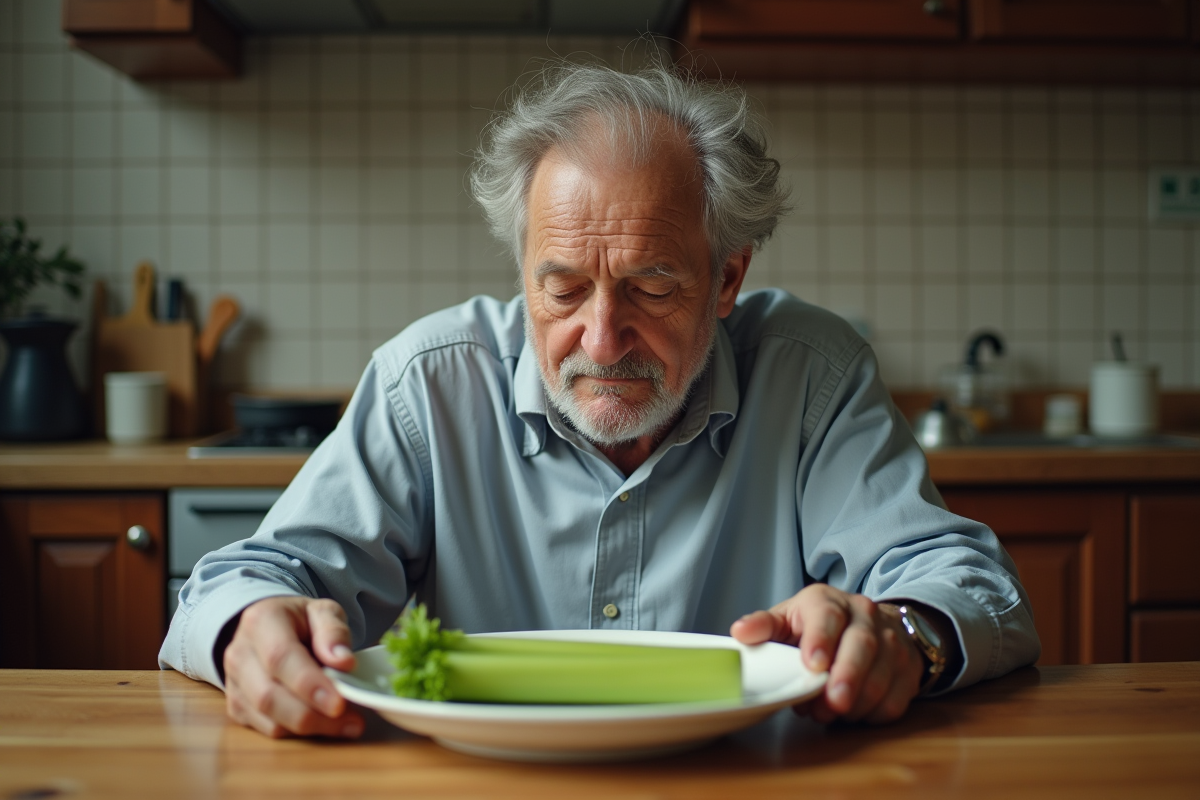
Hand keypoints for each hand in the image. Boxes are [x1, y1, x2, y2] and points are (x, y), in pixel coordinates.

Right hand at [223, 596, 363, 738]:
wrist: (271, 628)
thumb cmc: (301, 621)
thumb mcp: (324, 612)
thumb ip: (333, 632)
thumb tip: (343, 662)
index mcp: (261, 621)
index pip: (280, 657)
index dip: (309, 684)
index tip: (339, 702)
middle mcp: (240, 653)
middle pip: (268, 696)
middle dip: (312, 715)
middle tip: (351, 721)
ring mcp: (234, 683)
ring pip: (267, 719)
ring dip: (310, 728)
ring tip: (346, 724)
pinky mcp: (237, 706)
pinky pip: (267, 729)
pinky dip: (299, 733)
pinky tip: (324, 725)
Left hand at [730, 585, 924, 723]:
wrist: (870, 624)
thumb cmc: (819, 626)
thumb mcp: (788, 620)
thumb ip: (764, 627)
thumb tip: (740, 633)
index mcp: (829, 601)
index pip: (828, 615)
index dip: (821, 639)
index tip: (812, 664)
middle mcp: (865, 615)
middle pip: (863, 644)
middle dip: (847, 676)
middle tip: (831, 703)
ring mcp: (892, 641)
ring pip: (882, 675)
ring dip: (856, 702)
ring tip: (828, 712)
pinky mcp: (908, 670)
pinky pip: (896, 698)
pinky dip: (873, 713)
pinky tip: (852, 713)